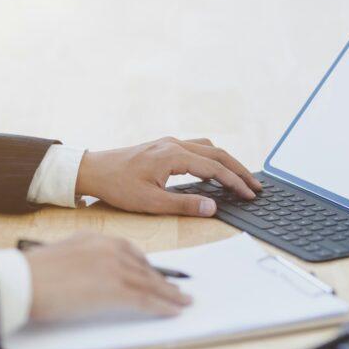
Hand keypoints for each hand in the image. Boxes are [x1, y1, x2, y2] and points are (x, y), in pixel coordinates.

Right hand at [25, 233, 191, 321]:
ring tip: (182, 302)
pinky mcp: (114, 290)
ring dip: (169, 295)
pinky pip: (145, 299)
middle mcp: (109, 250)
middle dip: (163, 281)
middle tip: (178, 289)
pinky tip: (172, 311)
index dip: (148, 266)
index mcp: (97, 239)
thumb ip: (85, 258)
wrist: (22, 281)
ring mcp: (114, 269)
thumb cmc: (33, 272)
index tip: (157, 275)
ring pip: (150, 283)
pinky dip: (162, 306)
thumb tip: (96, 274)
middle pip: (144, 268)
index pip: (131, 252)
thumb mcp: (64, 254)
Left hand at [74, 137, 262, 216]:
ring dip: (227, 161)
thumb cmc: (117, 186)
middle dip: (240, 170)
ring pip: (209, 147)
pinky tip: (214, 168)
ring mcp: (169, 142)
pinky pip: (197, 147)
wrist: (92, 170)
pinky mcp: (163, 146)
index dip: (235, 182)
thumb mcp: (151, 202)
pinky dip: (213, 157)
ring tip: (241, 177)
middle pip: (218, 153)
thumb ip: (184, 204)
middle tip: (256, 186)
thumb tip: (213, 206)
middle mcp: (174, 144)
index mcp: (174, 156)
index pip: (215, 168)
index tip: (250, 194)